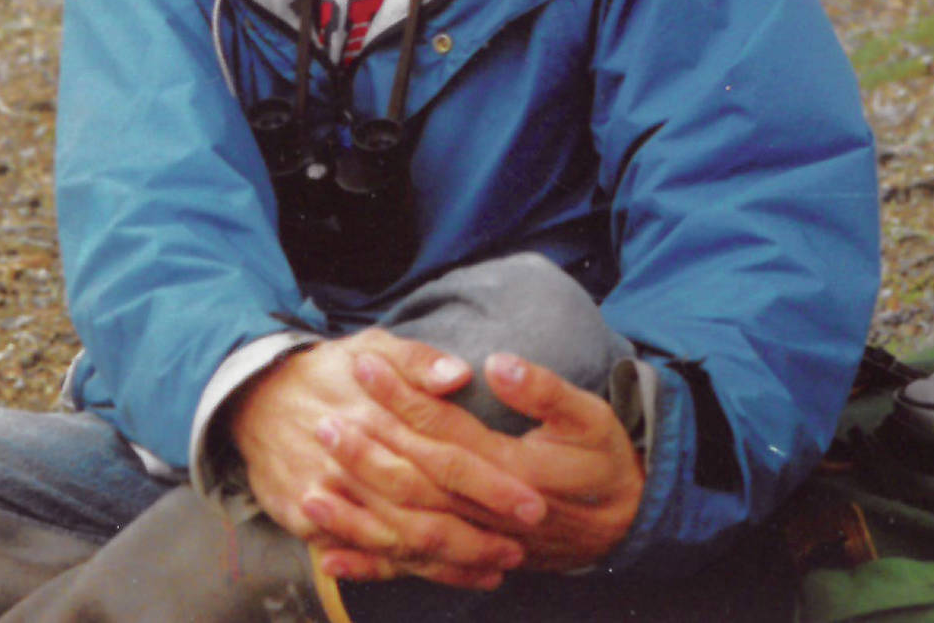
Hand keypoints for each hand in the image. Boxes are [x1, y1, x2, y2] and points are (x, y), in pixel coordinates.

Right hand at [228, 330, 546, 589]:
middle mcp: (356, 460)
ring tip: (497, 568)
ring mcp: (331, 496)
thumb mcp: (371, 346)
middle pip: (427, 508)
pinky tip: (445, 575)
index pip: (446, 456)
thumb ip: (417, 361)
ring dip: (451, 560)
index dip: (491, 484)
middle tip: (523, 547)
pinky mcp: (310, 521)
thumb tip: (459, 376)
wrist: (253, 397)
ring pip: (399, 540)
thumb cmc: (329, 372)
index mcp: (378, 416)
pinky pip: (365, 554)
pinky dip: (406, 572)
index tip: (534, 501)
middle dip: (479, 534)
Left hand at [316, 350, 644, 577]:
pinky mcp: (469, 559)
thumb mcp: (589, 416)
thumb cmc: (604, 461)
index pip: (443, 429)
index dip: (402, 395)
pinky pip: (413, 568)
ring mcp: (476, 540)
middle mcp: (488, 511)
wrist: (624, 524)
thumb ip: (544, 390)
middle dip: (366, 450)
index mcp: (513, 468)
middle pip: (415, 480)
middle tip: (322, 419)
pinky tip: (329, 557)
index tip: (364, 364)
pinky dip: (370, 565)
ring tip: (309, 488)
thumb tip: (495, 365)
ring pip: (406, 530)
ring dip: (357, 512)